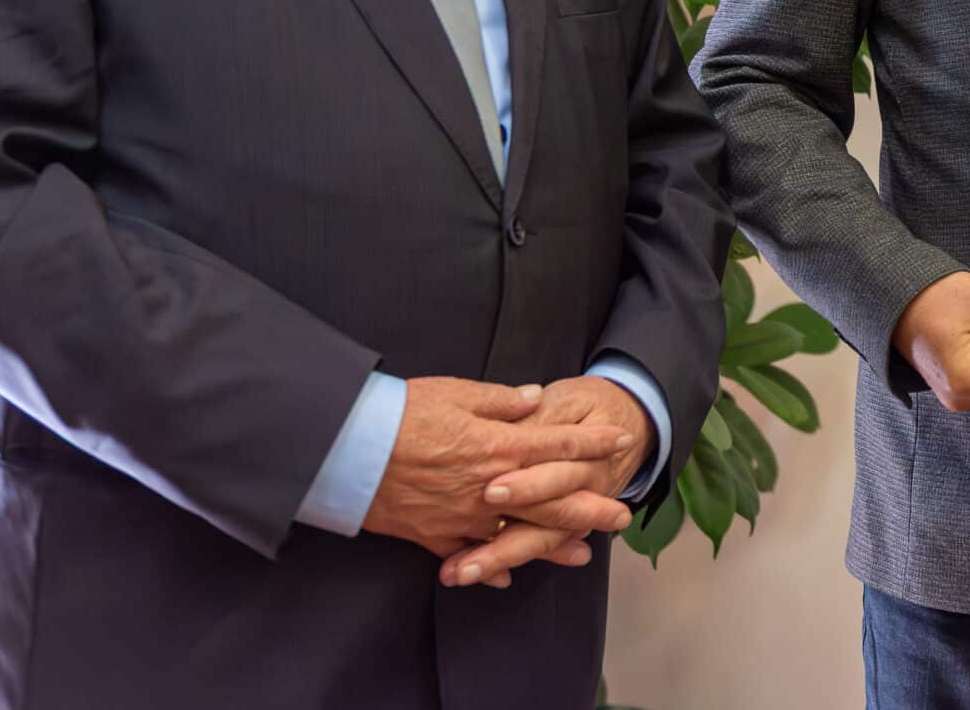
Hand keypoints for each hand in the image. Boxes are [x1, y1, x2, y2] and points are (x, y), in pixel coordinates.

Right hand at [360, 377, 635, 563]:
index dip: (593, 444)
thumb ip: (500, 400)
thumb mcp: (455, 392)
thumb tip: (535, 400)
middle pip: (551, 500)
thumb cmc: (400, 411)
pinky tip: (506, 577)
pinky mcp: (432, 535)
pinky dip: (488, 568)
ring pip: (517, 536)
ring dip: (552, 546)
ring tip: (582, 555)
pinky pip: (467, 556)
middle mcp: (489, 487)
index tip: (621, 442)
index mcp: (498, 446)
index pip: (558, 444)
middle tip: (622, 516)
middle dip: (590, 507)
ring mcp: (463, 516)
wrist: (347, 448)